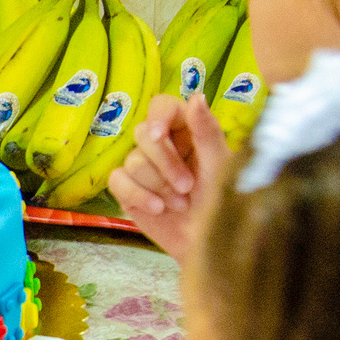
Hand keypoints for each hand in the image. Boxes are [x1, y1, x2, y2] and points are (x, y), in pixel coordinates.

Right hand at [105, 96, 231, 263]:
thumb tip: (195, 96)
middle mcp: (161, 145)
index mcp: (185, 131)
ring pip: (132, 161)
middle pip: (142, 134)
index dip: (158, 117)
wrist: (208, 243)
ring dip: (158, 185)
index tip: (159, 134)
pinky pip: (117, 181)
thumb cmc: (222, 203)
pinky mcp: (126, 190)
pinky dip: (138, 194)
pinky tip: (158, 208)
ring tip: (180, 204)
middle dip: (165, 162)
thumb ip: (207, 131)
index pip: (162, 106)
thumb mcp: (220, 165)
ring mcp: (142, 168)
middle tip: (187, 186)